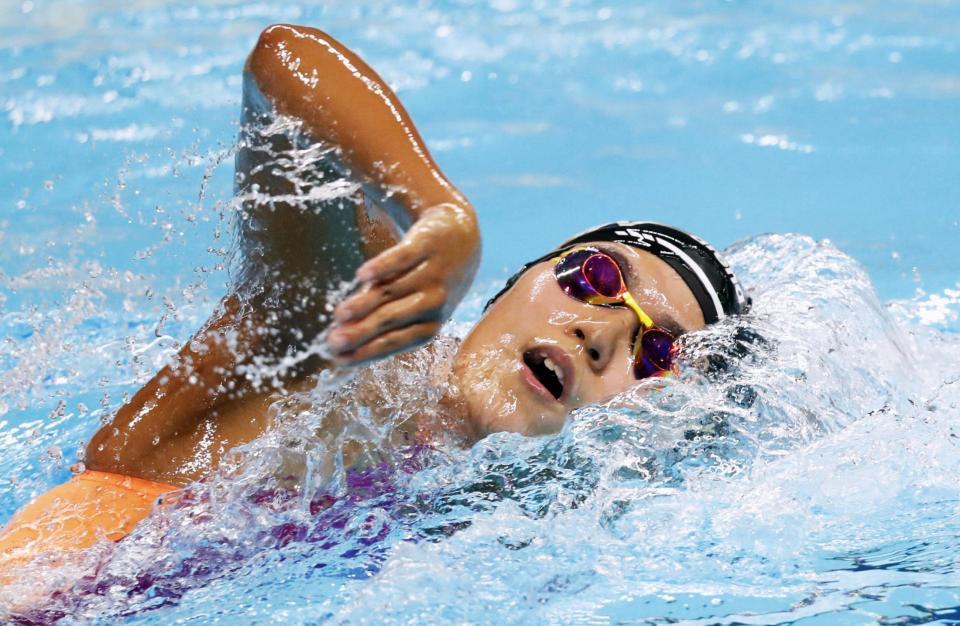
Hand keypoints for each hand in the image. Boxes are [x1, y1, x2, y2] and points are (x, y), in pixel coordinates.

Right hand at [325, 203, 479, 363]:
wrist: (461, 238)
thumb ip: (381, 322)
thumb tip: (340, 343)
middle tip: (334, 342)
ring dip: (364, 304)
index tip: (339, 359)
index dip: (366, 351)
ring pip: (392, 291)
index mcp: (430, 325)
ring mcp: (431, 274)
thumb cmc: (428, 284)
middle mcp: (434, 302)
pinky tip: (362, 275)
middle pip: (391, 320)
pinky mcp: (426, 245)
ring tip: (339, 315)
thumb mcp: (414, 308)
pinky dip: (383, 266)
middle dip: (361, 333)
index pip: (395, 342)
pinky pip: (402, 258)